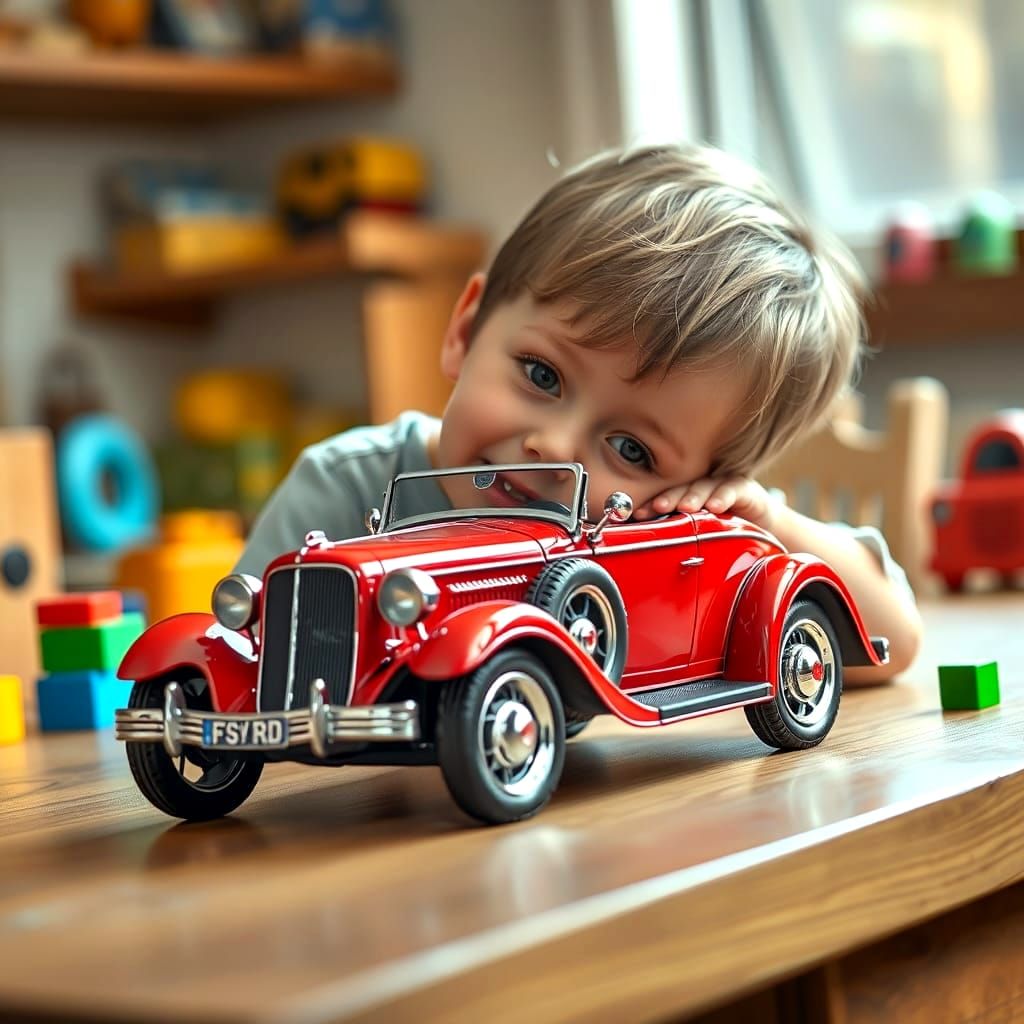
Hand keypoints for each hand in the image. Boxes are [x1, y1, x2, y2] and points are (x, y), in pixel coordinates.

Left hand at [633, 476, 777, 528]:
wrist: (764, 528)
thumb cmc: (725, 533)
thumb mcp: (699, 538)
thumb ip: (680, 540)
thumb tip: (652, 560)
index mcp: (686, 499)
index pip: (666, 499)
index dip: (653, 506)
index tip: (639, 514)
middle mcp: (701, 489)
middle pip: (682, 490)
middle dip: (669, 498)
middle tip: (658, 507)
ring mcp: (721, 485)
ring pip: (705, 487)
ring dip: (694, 496)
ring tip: (685, 507)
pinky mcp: (744, 488)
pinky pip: (732, 490)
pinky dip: (723, 496)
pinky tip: (716, 506)